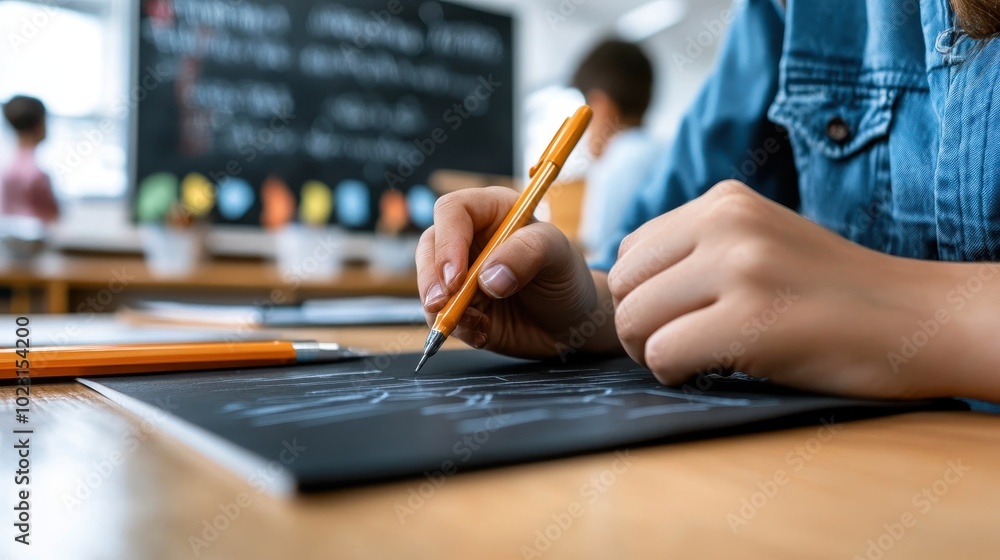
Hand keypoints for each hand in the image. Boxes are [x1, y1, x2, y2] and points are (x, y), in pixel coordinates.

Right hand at [417, 187, 616, 357]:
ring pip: (429, 284)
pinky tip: (482, 333)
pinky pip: (441, 316)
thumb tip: (487, 278)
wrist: (571, 322)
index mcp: (491, 212)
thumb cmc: (566, 276)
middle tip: (443, 303)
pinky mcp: (459, 307)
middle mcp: (469, 239)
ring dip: (442, 308)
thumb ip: (528, 254)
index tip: (456, 277)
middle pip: (429, 247)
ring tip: (476, 323)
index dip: (448, 242)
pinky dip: (457, 329)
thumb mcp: (559, 254)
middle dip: (431, 278)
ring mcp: (461, 275)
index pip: (453, 211)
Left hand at [608, 181, 966, 399]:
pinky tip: (714, 370)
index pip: (630, 250)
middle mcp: (726, 223)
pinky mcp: (752, 319)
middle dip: (638, 326)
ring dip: (652, 352)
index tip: (676, 318)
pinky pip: (662, 355)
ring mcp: (740, 267)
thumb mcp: (764, 241)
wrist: (920, 317)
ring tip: (695, 358)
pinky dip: (674, 374)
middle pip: (622, 285)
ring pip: (633, 319)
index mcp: (724, 201)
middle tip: (679, 346)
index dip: (642, 295)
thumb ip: (700, 249)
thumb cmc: (835, 292)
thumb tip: (625, 284)